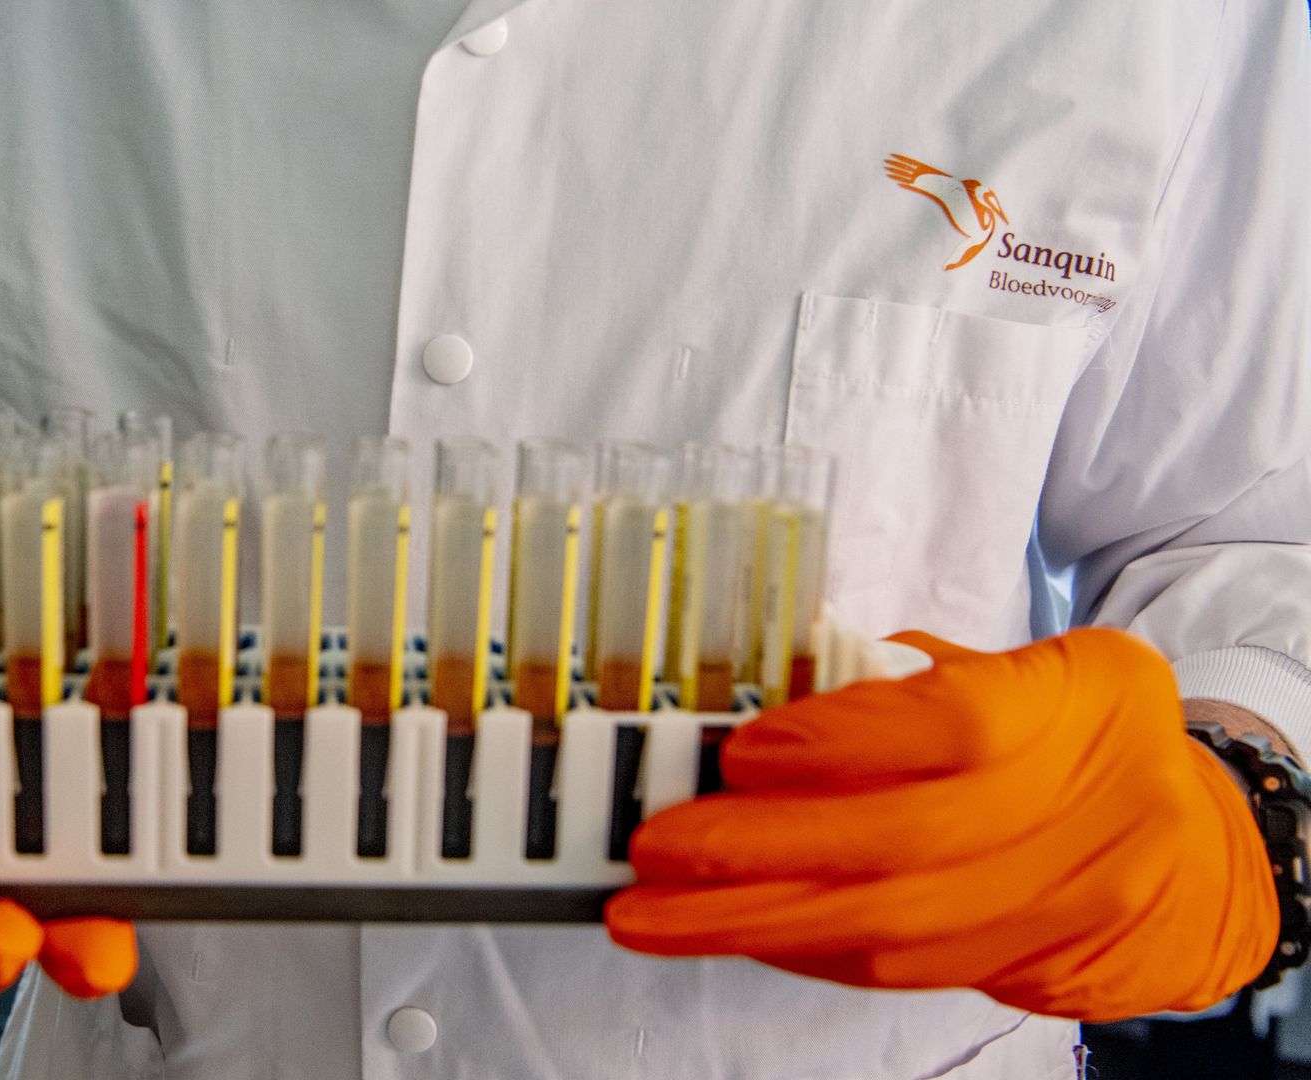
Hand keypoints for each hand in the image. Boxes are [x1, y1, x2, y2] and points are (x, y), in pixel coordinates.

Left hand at [606, 628, 1276, 1021]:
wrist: (1194, 843)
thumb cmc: (1083, 725)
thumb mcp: (1033, 661)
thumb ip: (918, 676)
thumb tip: (779, 693)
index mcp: (1080, 702)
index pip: (955, 729)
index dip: (841, 744)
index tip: (743, 751)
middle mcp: (1083, 811)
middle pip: (904, 847)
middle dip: (757, 855)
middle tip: (654, 851)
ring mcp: (1057, 901)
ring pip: (890, 929)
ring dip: (753, 924)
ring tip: (653, 915)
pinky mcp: (1023, 962)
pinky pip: (897, 970)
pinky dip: (800, 950)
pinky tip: (731, 931)